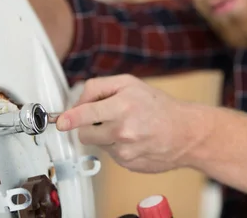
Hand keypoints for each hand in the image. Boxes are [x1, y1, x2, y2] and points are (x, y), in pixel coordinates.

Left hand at [56, 75, 205, 172]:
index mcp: (123, 106)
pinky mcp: (127, 163)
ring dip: (105, 135)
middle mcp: (123, 130)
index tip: (61, 122)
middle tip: (106, 117)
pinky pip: (110, 154)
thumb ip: (100, 87)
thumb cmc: (160, 106)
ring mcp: (125, 150)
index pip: (87, 112)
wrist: (186, 133)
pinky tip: (135, 139)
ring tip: (127, 127)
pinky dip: (118, 146)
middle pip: (85, 132)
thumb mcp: (131, 84)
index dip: (71, 117)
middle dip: (88, 124)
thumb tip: (77, 103)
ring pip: (98, 143)